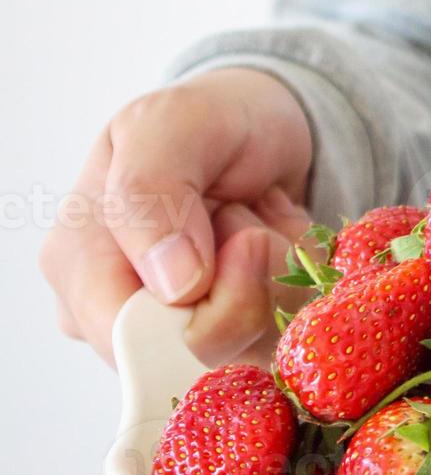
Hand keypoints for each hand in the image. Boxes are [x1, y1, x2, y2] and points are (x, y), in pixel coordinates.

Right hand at [40, 69, 316, 365]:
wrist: (264, 123)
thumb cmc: (206, 122)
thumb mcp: (170, 125)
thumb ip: (152, 193)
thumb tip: (174, 286)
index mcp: (80, 266)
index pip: (136, 341)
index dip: (207, 310)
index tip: (248, 240)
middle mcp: (124, 313)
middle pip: (207, 352)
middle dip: (256, 281)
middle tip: (251, 217)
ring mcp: (183, 330)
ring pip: (259, 345)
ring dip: (285, 271)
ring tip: (262, 217)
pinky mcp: (240, 334)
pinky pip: (292, 333)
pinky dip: (305, 279)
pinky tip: (281, 237)